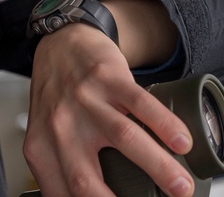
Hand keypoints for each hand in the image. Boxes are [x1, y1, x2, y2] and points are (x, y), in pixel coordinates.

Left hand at [23, 24, 193, 196]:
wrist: (60, 42)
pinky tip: (183, 142)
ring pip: (124, 140)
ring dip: (159, 168)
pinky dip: (165, 125)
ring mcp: (84, 100)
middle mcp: (59, 127)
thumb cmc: (57, 98)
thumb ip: (60, 170)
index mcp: (41, 151)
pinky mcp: (107, 77)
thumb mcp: (44, 137)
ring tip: (182, 187)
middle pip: (87, 180)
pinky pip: (140, 104)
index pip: (63, 196)